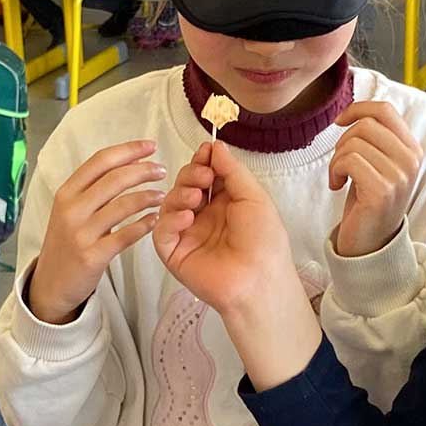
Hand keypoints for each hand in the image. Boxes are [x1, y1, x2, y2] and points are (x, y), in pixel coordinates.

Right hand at [24, 139, 164, 323]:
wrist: (50, 284)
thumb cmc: (66, 243)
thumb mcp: (69, 210)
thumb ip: (91, 189)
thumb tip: (127, 163)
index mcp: (66, 192)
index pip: (100, 160)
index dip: (128, 150)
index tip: (151, 146)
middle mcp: (71, 209)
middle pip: (114, 178)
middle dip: (144, 170)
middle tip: (162, 170)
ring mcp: (81, 233)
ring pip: (124, 205)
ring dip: (148, 197)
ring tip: (163, 196)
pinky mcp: (92, 256)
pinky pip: (126, 235)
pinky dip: (144, 225)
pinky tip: (155, 220)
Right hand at [152, 139, 293, 313]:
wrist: (258, 279)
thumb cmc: (264, 241)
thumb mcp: (254, 196)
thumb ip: (232, 170)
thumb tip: (216, 146)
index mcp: (226, 204)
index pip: (206, 175)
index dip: (202, 161)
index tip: (205, 152)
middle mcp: (205, 217)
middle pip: (185, 185)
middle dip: (191, 174)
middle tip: (204, 177)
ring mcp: (188, 234)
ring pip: (170, 204)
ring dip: (180, 193)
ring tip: (196, 197)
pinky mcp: (174, 253)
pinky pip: (161, 231)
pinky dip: (169, 219)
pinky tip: (186, 217)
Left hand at [328, 99, 423, 257]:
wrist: (371, 243)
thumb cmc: (368, 201)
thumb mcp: (378, 163)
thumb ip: (376, 138)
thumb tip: (354, 111)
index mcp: (412, 149)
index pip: (385, 110)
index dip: (358, 108)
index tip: (340, 121)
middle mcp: (410, 160)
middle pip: (365, 124)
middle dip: (343, 141)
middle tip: (341, 165)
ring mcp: (399, 175)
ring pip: (353, 142)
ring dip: (336, 160)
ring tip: (339, 178)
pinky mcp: (382, 190)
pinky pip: (348, 161)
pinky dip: (334, 172)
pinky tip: (337, 186)